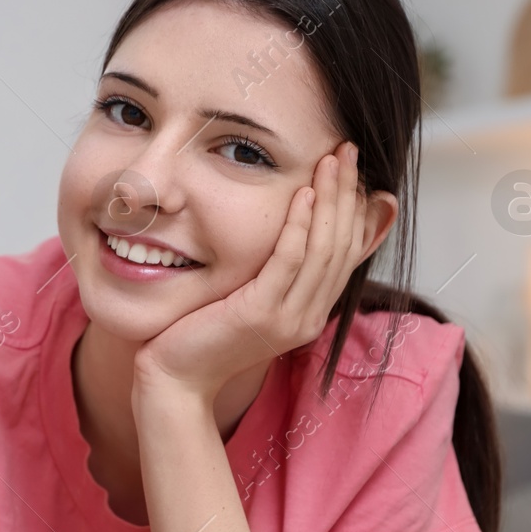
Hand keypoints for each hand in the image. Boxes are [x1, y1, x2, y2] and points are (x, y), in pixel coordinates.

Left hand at [134, 142, 373, 400]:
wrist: (176, 381)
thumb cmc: (201, 336)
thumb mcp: (247, 300)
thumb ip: (272, 272)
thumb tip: (286, 235)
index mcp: (309, 312)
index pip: (346, 253)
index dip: (354, 208)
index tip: (352, 169)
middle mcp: (308, 316)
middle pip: (342, 245)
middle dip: (347, 193)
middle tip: (347, 151)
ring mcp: (289, 318)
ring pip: (324, 249)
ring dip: (330, 199)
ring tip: (331, 159)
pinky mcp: (262, 314)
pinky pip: (289, 261)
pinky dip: (300, 225)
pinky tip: (303, 194)